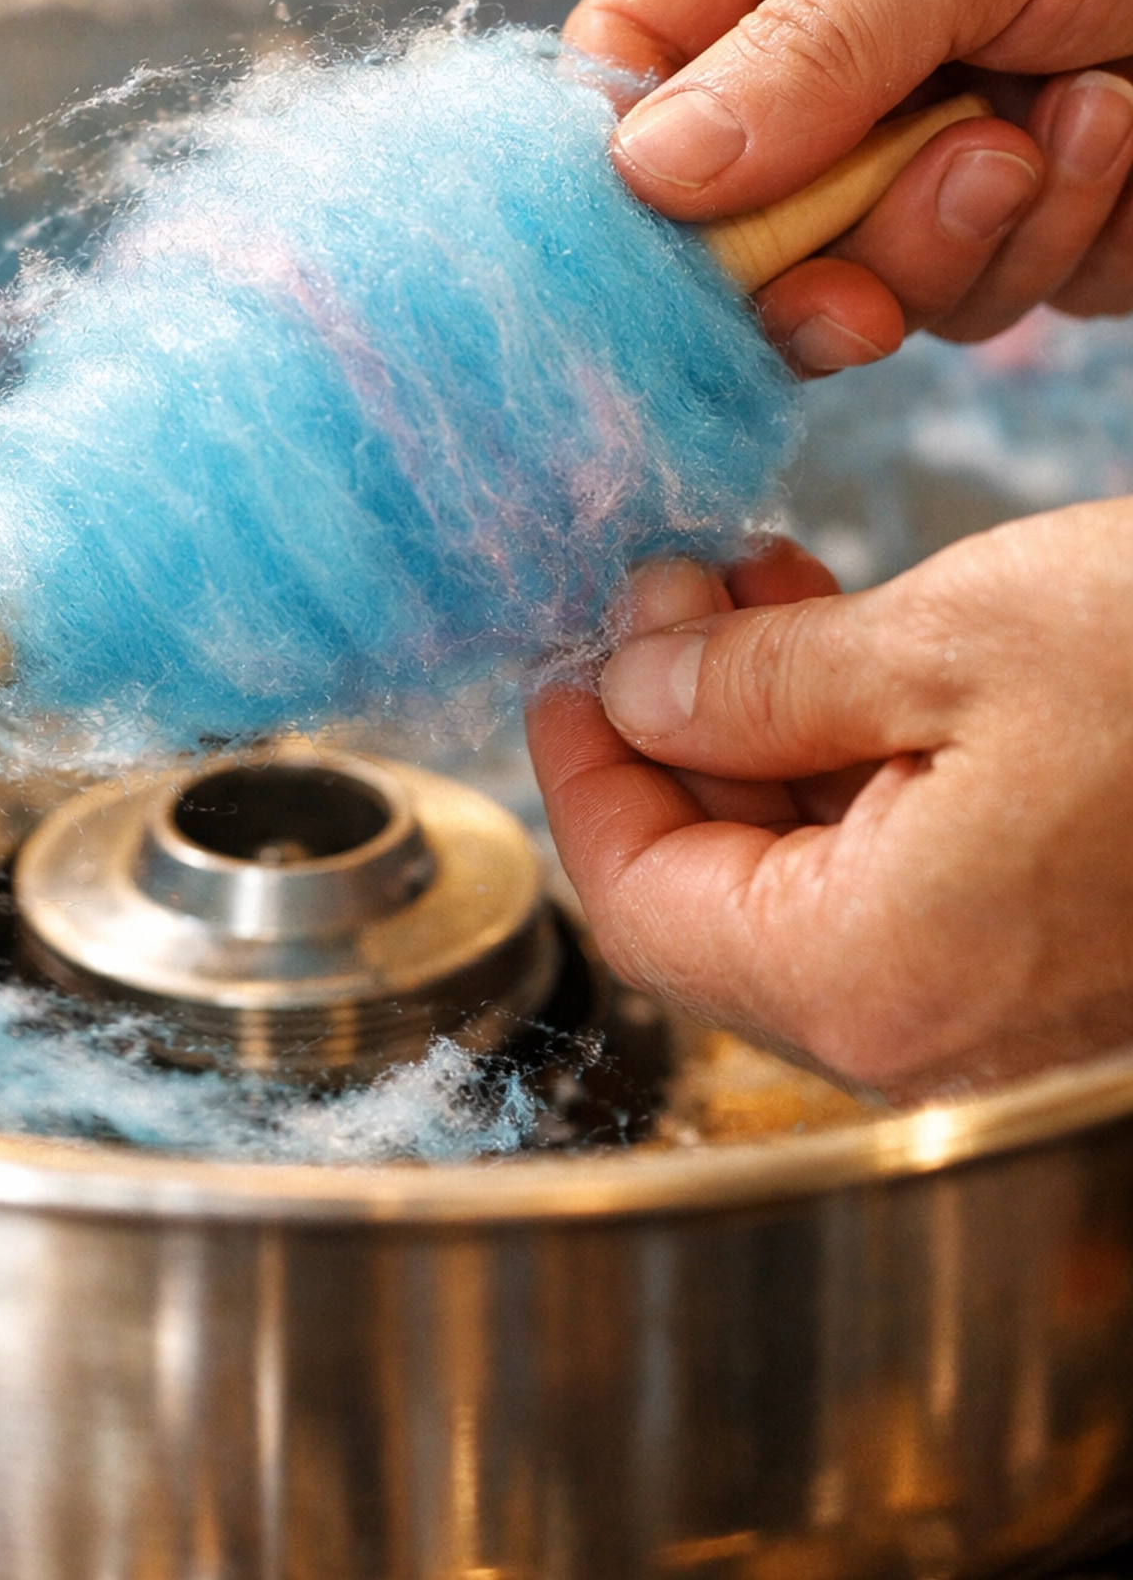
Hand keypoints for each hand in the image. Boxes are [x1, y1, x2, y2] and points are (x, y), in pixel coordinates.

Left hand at [527, 507, 1132, 1096]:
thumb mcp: (952, 643)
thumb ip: (762, 682)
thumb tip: (638, 689)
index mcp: (866, 979)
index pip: (635, 902)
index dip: (580, 772)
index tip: (567, 660)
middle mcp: (922, 1033)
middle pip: (713, 894)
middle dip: (673, 728)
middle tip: (668, 588)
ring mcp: (995, 1014)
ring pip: (808, 882)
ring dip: (762, 733)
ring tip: (753, 589)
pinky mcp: (1053, 967)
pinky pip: (904, 883)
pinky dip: (856, 771)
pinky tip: (847, 651)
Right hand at [569, 0, 1132, 375]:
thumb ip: (812, 44)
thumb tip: (648, 171)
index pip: (629, 73)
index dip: (626, 174)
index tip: (668, 248)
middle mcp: (829, 50)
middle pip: (744, 225)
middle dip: (825, 253)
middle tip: (865, 291)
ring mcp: (928, 138)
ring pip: (880, 282)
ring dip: (975, 232)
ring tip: (1076, 113)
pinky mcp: (1036, 211)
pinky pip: (1008, 292)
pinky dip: (1073, 233)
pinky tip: (1122, 124)